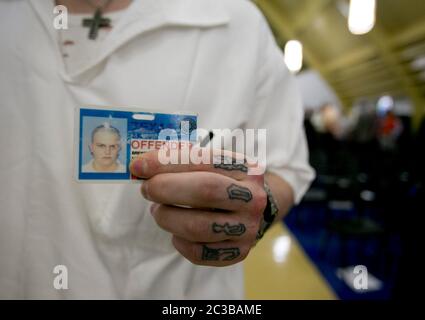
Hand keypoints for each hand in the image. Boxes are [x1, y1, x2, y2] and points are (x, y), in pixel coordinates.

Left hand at [129, 149, 267, 265]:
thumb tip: (141, 167)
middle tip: (146, 190)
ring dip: (167, 218)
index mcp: (245, 168)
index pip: (204, 160)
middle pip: (204, 191)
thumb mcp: (209, 163)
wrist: (251, 207)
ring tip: (159, 211)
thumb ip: (179, 159)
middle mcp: (252, 197)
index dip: (168, 162)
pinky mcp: (239, 251)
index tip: (139, 167)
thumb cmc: (221, 181)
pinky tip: (177, 232)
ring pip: (197, 227)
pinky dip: (179, 242)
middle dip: (166, 189)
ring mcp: (247, 227)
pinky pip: (199, 253)